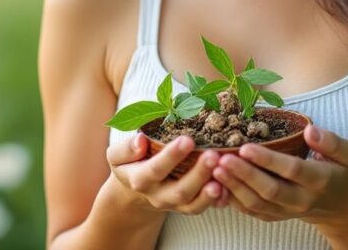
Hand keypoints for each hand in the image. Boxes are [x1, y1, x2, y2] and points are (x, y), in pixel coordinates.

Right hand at [106, 134, 229, 214]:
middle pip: (180, 191)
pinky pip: (204, 207)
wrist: (136, 188)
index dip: (171, 156)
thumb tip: (140, 141)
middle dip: (198, 174)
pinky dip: (218, 200)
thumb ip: (125, 149)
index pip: (156, 169)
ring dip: (210, 192)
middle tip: (214, 156)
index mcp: (140, 179)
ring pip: (193, 204)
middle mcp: (158, 195)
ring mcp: (174, 204)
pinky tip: (229, 187)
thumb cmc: (131, 162)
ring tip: (223, 178)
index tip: (187, 139)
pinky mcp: (188, 207)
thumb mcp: (118, 155)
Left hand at [211, 125, 347, 224]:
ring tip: (214, 169)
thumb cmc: (340, 171)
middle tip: (222, 159)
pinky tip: (216, 184)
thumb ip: (331, 141)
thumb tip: (309, 131)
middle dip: (244, 175)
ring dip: (233, 187)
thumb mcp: (347, 153)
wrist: (340, 206)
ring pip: (256, 204)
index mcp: (319, 180)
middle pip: (269, 190)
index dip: (268, 160)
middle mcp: (301, 199)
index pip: (291, 170)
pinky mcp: (274, 216)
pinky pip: (251, 211)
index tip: (246, 147)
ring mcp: (286, 211)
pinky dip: (232, 200)